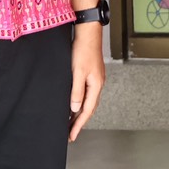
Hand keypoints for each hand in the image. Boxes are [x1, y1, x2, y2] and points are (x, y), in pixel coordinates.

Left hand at [68, 24, 105, 141]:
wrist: (88, 33)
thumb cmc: (83, 50)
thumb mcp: (77, 72)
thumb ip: (76, 91)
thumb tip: (75, 108)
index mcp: (96, 85)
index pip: (87, 110)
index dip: (79, 124)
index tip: (72, 136)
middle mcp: (98, 84)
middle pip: (90, 108)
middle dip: (80, 122)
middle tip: (70, 134)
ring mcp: (96, 79)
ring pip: (89, 101)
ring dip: (80, 113)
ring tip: (70, 123)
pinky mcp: (92, 75)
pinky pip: (87, 94)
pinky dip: (81, 103)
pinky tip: (74, 104)